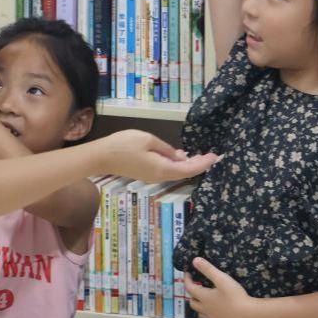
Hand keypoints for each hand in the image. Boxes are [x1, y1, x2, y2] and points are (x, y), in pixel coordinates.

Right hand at [90, 130, 219, 182]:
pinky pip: (167, 171)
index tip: (216, 157)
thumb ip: (166, 149)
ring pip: (176, 173)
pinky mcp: (146, 174)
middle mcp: (159, 176)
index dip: (204, 163)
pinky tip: (181, 158)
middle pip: (184, 173)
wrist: (101, 156)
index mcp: (163, 169)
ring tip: (201, 156)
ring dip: (189, 166)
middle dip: (199, 165)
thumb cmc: (124, 145)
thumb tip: (180, 156)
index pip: (189, 168)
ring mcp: (152, 177)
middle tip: (212, 156)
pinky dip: (178, 166)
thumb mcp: (148, 140)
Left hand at [185, 257, 262, 317]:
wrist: (248, 314)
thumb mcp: (221, 278)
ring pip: (201, 315)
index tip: (188, 274)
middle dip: (192, 294)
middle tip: (197, 287)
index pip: (190, 288)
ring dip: (199, 308)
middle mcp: (206, 310)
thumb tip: (194, 260)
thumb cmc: (234, 295)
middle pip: (193, 303)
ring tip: (203, 302)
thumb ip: (208, 269)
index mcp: (204, 297)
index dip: (187, 280)